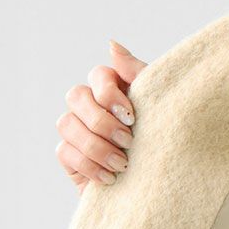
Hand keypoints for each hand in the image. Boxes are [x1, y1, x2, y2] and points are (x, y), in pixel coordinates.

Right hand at [55, 40, 147, 194]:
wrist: (161, 185)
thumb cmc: (163, 140)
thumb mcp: (158, 106)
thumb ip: (138, 74)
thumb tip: (111, 44)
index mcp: (115, 87)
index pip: (98, 74)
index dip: (110, 94)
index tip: (133, 118)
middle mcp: (92, 103)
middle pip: (76, 95)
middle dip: (102, 121)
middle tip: (128, 141)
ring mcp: (77, 128)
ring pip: (66, 123)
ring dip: (96, 146)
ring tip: (122, 164)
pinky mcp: (69, 155)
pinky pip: (65, 151)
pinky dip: (89, 165)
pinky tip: (110, 177)